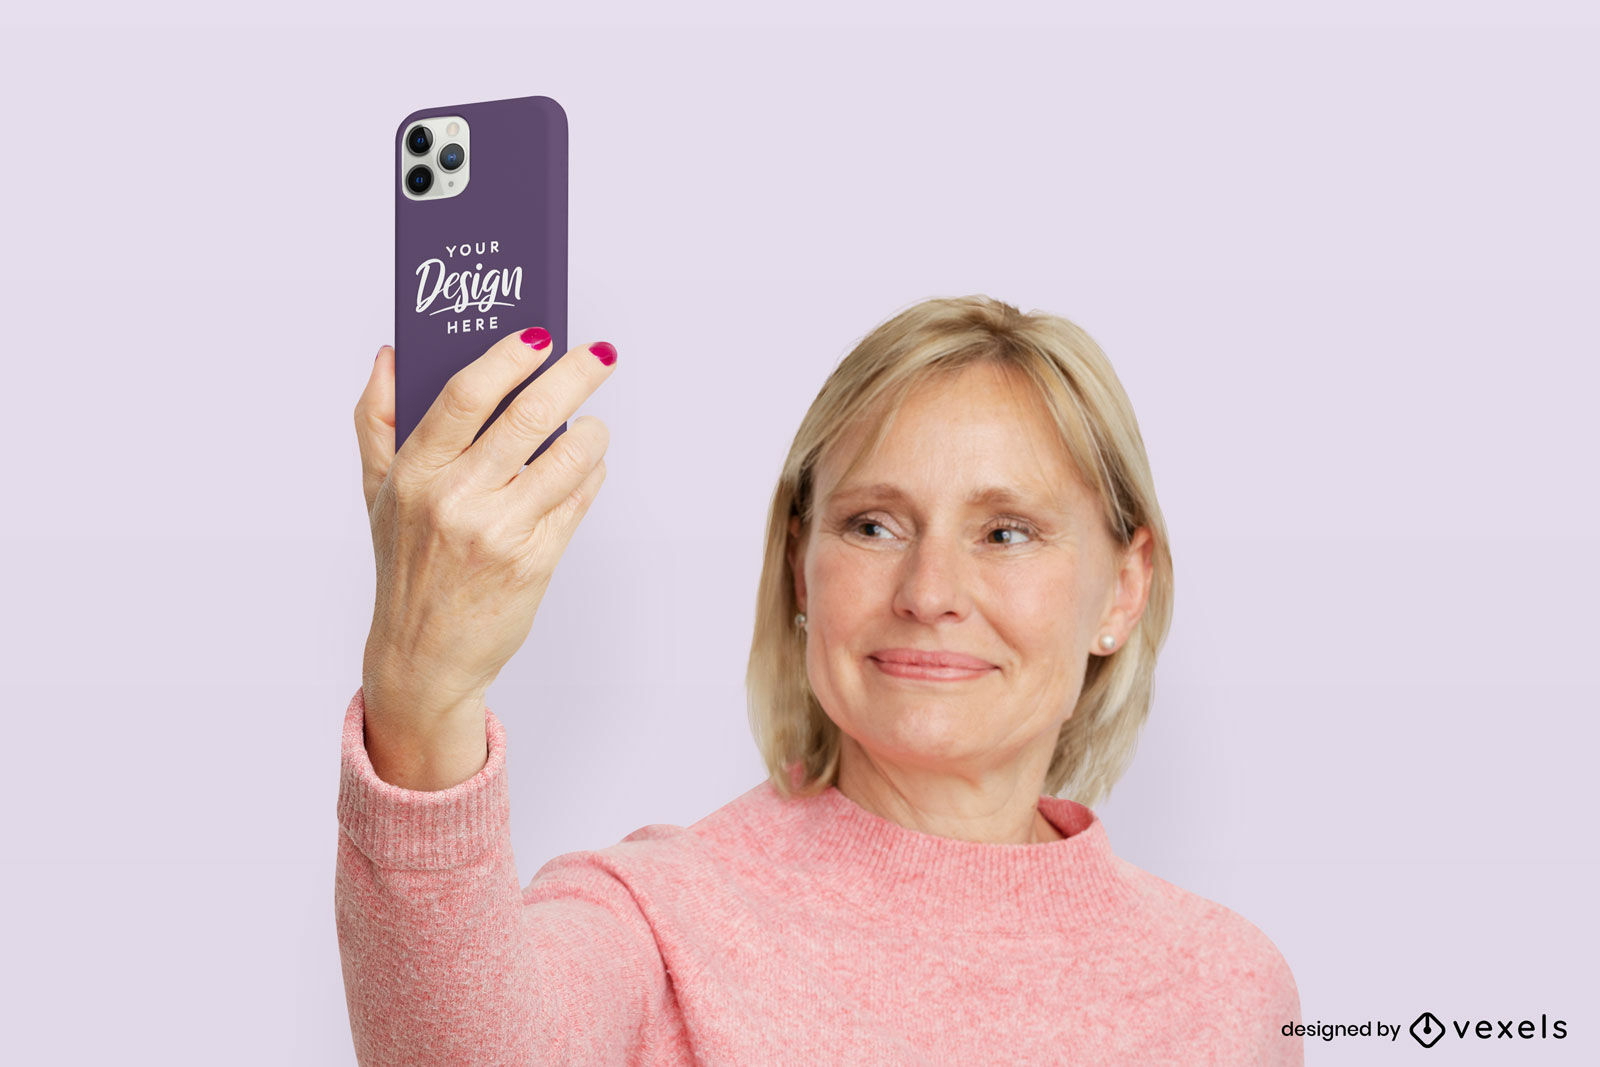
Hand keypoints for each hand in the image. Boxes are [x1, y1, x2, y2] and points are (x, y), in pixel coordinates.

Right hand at [353, 328, 614, 784]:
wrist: (423, 657)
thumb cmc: (404, 565)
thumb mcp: (377, 492)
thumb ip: (377, 418)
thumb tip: (391, 351)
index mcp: (415, 472)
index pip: (465, 395)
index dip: (507, 357)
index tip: (539, 333)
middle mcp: (456, 499)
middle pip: (529, 416)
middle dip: (575, 375)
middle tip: (599, 355)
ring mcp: (499, 531)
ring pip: (569, 456)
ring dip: (592, 431)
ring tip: (591, 423)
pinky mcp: (535, 560)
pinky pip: (579, 499)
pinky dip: (590, 474)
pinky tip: (585, 467)